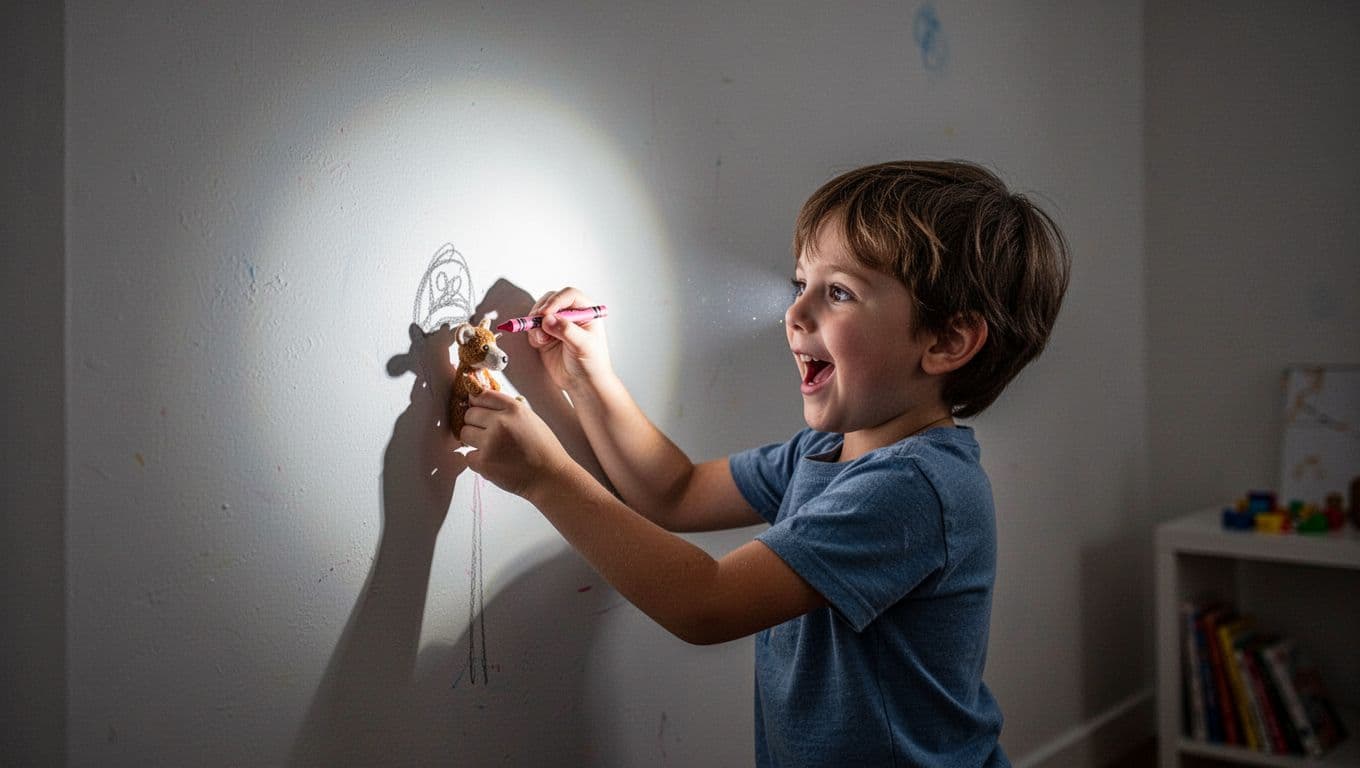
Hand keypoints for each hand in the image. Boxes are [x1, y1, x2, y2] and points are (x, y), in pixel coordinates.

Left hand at [458, 390, 573, 497]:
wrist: (551, 477)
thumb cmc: (543, 449)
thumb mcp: (530, 419)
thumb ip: (507, 409)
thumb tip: (482, 401)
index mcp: (513, 409)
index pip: (481, 395)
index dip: (476, 402)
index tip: (477, 408)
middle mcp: (500, 422)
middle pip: (469, 414)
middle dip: (475, 423)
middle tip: (488, 434)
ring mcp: (490, 443)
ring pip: (464, 433)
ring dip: (473, 441)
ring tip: (492, 448)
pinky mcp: (484, 462)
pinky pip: (468, 456)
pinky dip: (477, 460)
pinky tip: (495, 462)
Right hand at [526, 287, 613, 392]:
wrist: (584, 385)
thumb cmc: (592, 364)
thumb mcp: (583, 345)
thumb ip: (566, 330)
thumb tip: (548, 319)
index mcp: (586, 312)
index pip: (569, 295)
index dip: (556, 300)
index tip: (546, 313)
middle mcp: (571, 316)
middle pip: (551, 300)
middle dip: (542, 310)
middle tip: (537, 321)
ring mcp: (557, 326)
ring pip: (540, 314)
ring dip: (535, 323)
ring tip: (542, 338)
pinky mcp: (546, 337)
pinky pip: (534, 328)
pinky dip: (533, 334)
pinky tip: (541, 343)